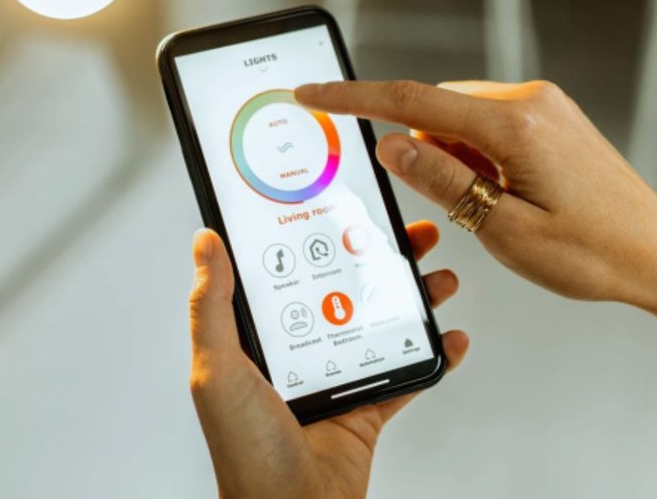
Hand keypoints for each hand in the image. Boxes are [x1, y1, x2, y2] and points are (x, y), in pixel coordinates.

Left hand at [188, 225, 468, 498]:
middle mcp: (296, 354)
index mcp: (256, 341)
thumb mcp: (217, 369)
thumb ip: (212, 306)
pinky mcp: (365, 410)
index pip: (286, 273)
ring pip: (379, 323)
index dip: (313, 236)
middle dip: (378, 258)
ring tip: (439, 276)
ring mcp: (334, 380)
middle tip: (409, 233)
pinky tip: (451, 336)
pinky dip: (433, 356)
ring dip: (413, 298)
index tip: (340, 204)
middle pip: (343, 289)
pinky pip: (406, 375)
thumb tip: (205, 242)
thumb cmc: (245, 452)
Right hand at [295, 80, 656, 309]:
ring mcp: (543, 105)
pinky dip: (475, 155)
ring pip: (460, 118)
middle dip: (420, 150)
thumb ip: (441, 180)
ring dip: (452, 158)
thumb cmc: (595, 253)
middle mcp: (530, 101)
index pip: (411, 101)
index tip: (312, 93)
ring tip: (495, 212)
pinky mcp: (550, 117)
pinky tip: (502, 197)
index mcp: (515, 126)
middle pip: (435, 109)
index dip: (352, 98)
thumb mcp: (504, 231)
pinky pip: (487, 125)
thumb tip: (389, 143)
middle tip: (455, 210)